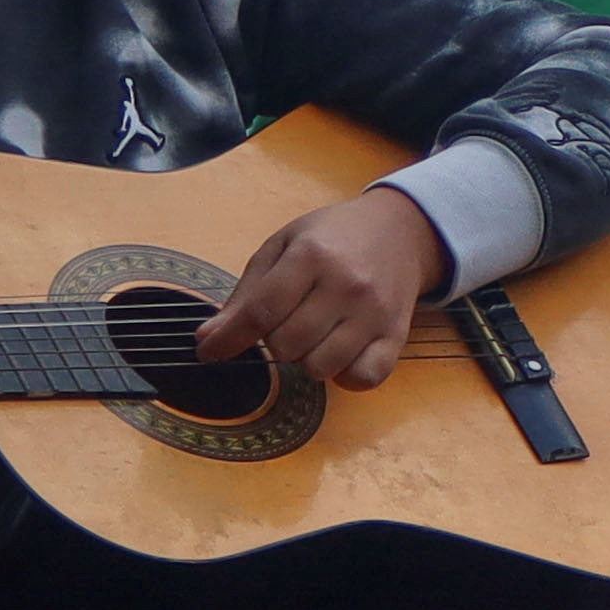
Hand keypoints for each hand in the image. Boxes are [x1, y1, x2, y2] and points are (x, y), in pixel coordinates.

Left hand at [203, 187, 451, 391]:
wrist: (400, 230)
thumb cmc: (332, 238)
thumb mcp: (283, 247)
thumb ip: (246, 294)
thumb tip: (208, 339)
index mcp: (312, 256)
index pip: (261, 312)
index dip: (228, 339)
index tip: (208, 352)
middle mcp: (347, 285)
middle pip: (286, 345)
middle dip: (274, 341)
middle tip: (286, 321)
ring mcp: (375, 313)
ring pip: (319, 367)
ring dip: (306, 359)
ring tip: (314, 335)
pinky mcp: (397, 334)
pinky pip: (363, 378)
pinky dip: (344, 375)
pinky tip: (340, 355)